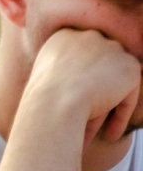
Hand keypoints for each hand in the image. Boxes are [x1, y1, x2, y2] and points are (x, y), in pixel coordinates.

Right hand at [24, 29, 140, 145]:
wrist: (55, 101)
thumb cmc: (40, 98)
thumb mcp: (42, 77)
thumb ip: (59, 73)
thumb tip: (69, 89)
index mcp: (63, 36)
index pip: (78, 56)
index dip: (76, 81)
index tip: (72, 101)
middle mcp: (89, 36)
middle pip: (97, 68)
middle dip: (95, 92)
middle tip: (86, 117)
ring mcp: (112, 49)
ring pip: (112, 83)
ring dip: (106, 107)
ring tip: (97, 133)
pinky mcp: (130, 67)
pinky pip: (128, 96)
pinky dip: (120, 115)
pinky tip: (110, 134)